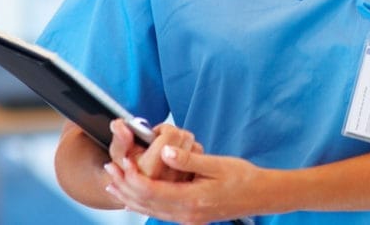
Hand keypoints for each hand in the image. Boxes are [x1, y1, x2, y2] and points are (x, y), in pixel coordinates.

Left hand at [105, 145, 265, 223]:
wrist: (260, 196)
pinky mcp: (189, 216)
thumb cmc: (243, 178)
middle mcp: (185, 213)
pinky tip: (135, 196)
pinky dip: (142, 203)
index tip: (121, 162)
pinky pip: (158, 212)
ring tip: (114, 182)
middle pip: (144, 203)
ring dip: (129, 196)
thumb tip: (165, 152)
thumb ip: (189, 160)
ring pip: (148, 210)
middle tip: (109, 169)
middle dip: (124, 186)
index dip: (131, 177)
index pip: (151, 190)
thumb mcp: (217, 164)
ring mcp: (187, 218)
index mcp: (191, 199)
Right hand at [107, 119, 200, 182]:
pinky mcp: (191, 183)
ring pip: (194, 146)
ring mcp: (182, 182)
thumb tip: (119, 124)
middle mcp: (169, 179)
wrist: (136, 189)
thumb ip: (120, 138)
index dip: (162, 129)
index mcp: (150, 171)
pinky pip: (199, 157)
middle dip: (174, 134)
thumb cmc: (128, 168)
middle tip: (162, 140)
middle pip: (185, 136)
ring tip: (169, 150)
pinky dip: (190, 154)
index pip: (171, 134)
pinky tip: (178, 159)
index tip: (154, 133)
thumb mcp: (119, 153)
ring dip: (183, 144)